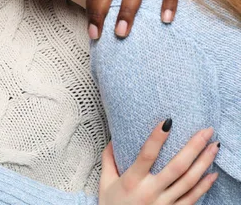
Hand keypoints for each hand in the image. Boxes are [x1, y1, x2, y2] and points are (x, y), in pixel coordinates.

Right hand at [99, 120, 218, 204]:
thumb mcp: (105, 182)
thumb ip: (108, 160)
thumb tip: (113, 140)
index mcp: (132, 181)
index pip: (146, 155)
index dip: (157, 138)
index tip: (167, 121)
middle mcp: (150, 192)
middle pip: (176, 167)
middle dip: (194, 147)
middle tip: (206, 131)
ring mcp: (163, 203)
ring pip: (188, 181)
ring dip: (204, 163)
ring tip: (214, 146)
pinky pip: (191, 198)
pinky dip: (204, 186)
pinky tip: (213, 174)